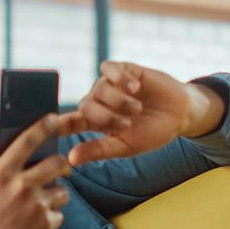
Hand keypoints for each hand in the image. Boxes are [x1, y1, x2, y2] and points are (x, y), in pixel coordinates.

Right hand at [0, 117, 70, 228]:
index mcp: (0, 173)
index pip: (28, 140)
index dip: (44, 126)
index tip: (54, 118)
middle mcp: (21, 187)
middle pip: (57, 162)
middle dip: (61, 163)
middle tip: (57, 167)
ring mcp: (35, 207)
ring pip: (62, 190)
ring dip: (56, 193)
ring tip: (40, 201)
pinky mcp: (44, 226)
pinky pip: (59, 214)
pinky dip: (50, 217)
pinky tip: (33, 222)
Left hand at [58, 62, 223, 165]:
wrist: (180, 114)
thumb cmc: (152, 132)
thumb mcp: (126, 147)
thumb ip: (99, 150)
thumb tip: (71, 159)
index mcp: (96, 123)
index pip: (69, 123)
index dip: (58, 125)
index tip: (49, 128)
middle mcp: (99, 102)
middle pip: (86, 106)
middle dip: (106, 116)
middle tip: (127, 122)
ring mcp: (110, 85)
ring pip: (99, 89)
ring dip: (119, 101)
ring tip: (137, 108)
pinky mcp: (122, 69)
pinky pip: (108, 69)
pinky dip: (120, 78)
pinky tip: (135, 86)